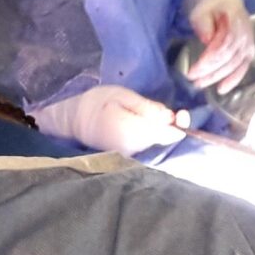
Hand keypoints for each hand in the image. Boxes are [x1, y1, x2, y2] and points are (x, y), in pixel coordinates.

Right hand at [34, 84, 185, 154]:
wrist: (74, 122)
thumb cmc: (97, 104)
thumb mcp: (121, 96)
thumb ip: (147, 107)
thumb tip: (170, 117)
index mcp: (135, 133)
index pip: (169, 136)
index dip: (179, 125)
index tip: (181, 114)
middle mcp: (136, 150)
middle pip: (166, 143)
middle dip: (172, 128)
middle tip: (172, 114)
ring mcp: (133, 157)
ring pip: (159, 146)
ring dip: (163, 133)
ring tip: (155, 119)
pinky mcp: (130, 159)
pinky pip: (150, 150)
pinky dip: (154, 139)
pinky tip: (150, 128)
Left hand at [181, 0, 254, 92]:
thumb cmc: (209, 3)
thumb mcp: (201, 8)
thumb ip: (204, 23)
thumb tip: (207, 39)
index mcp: (236, 19)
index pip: (226, 43)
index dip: (211, 58)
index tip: (195, 68)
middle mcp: (246, 33)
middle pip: (230, 57)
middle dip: (211, 71)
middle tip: (192, 78)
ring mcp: (248, 43)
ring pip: (236, 65)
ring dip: (218, 77)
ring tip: (200, 84)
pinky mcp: (247, 51)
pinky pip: (242, 68)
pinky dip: (233, 80)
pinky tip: (221, 89)